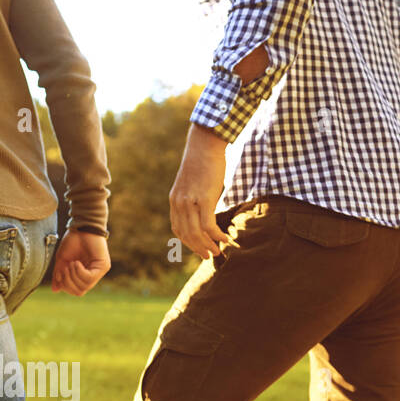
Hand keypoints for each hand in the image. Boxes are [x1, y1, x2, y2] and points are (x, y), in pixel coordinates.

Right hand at [50, 230, 110, 296]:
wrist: (81, 227)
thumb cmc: (72, 241)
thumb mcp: (62, 260)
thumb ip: (59, 275)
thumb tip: (55, 290)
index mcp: (84, 275)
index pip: (76, 291)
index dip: (66, 286)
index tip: (60, 272)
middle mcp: (93, 275)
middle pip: (80, 291)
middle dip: (68, 282)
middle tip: (65, 268)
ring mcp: (99, 271)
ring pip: (85, 286)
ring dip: (74, 275)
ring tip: (71, 263)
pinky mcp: (104, 266)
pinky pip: (90, 278)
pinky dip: (80, 272)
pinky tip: (76, 263)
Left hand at [169, 124, 231, 260]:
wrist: (205, 144)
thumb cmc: (204, 162)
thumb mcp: (193, 183)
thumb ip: (194, 198)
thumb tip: (205, 210)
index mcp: (175, 200)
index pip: (178, 229)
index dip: (188, 242)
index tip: (199, 248)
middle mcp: (179, 203)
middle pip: (187, 235)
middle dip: (198, 248)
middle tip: (209, 256)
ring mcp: (190, 202)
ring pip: (197, 233)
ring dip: (208, 245)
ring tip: (218, 251)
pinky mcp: (203, 199)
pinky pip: (209, 225)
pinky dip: (216, 235)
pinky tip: (224, 239)